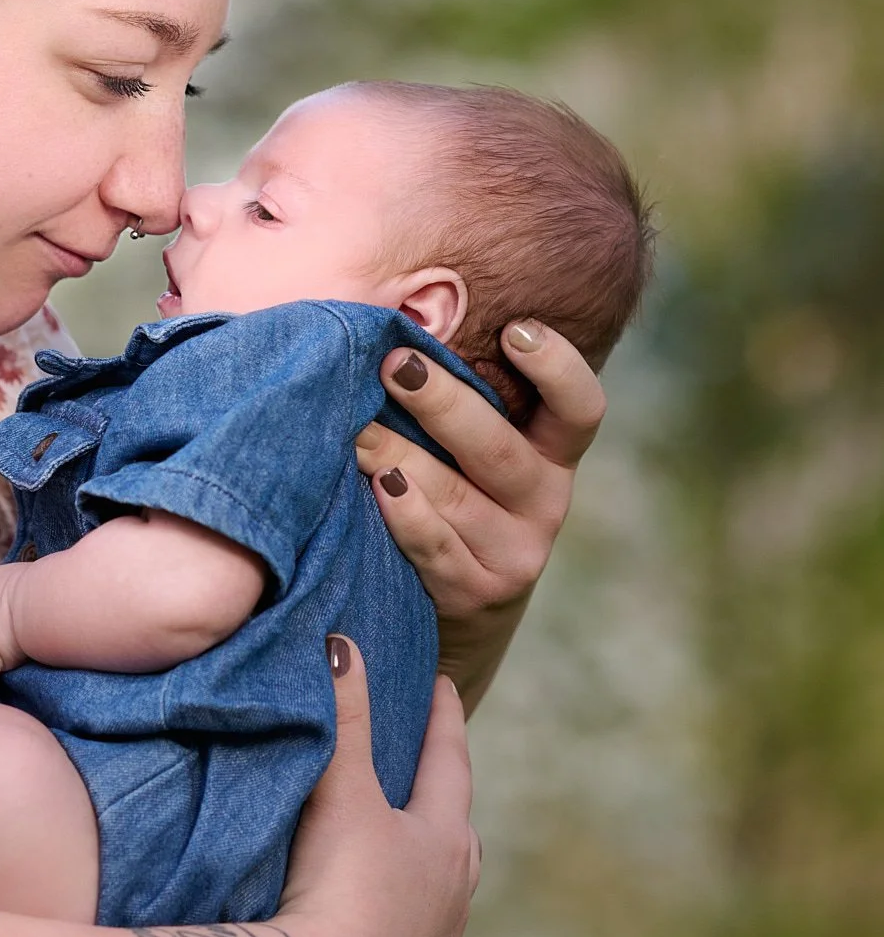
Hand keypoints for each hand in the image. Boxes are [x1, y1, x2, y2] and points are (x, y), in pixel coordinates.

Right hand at [280, 641, 478, 936]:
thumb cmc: (340, 888)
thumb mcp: (340, 794)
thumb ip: (342, 715)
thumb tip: (342, 640)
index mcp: (444, 843)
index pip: (449, 764)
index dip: (443, 719)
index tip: (443, 682)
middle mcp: (451, 902)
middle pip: (459, 838)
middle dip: (444, 803)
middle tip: (431, 775)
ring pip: (441, 903)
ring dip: (426, 875)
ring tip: (405, 858)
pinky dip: (400, 933)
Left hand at [355, 320, 605, 708]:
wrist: (453, 610)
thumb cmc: (451, 495)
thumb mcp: (470, 451)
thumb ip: (458, 398)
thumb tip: (393, 325)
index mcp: (551, 454)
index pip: (581, 408)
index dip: (558, 368)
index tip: (515, 330)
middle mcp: (544, 501)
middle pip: (499, 448)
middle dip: (444, 402)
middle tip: (396, 363)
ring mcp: (515, 553)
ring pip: (454, 496)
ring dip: (398, 455)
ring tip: (356, 428)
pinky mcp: (477, 593)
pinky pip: (434, 545)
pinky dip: (403, 513)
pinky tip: (376, 486)